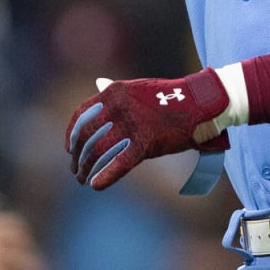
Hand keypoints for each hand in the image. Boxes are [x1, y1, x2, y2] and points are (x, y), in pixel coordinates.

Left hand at [66, 69, 230, 190]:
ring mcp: (130, 125)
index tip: (69, 148)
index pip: (82, 115)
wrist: (200, 102)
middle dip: (77, 156)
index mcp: (114, 92)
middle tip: (76, 169)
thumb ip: (116, 90)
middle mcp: (117, 107)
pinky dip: (105, 177)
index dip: (72, 134)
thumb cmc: (170, 96)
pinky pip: (118, 164)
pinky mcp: (145, 143)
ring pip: (98, 151)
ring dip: (86, 168)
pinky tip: (95, 186)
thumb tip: (97, 83)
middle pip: (86, 136)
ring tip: (83, 179)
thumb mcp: (139, 87)